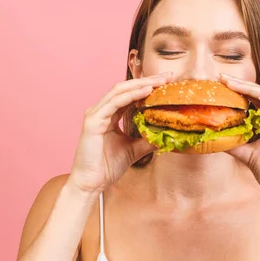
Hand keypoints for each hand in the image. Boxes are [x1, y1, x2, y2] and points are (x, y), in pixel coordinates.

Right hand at [68, 72, 173, 193]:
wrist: (91, 183)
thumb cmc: (107, 167)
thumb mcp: (134, 150)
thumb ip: (147, 140)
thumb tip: (165, 134)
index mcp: (109, 115)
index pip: (130, 95)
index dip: (148, 87)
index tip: (167, 84)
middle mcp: (101, 111)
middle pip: (126, 88)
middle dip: (147, 80)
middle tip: (168, 76)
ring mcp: (95, 114)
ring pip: (120, 91)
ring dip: (141, 84)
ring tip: (160, 81)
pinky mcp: (93, 121)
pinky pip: (114, 103)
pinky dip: (131, 95)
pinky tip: (146, 91)